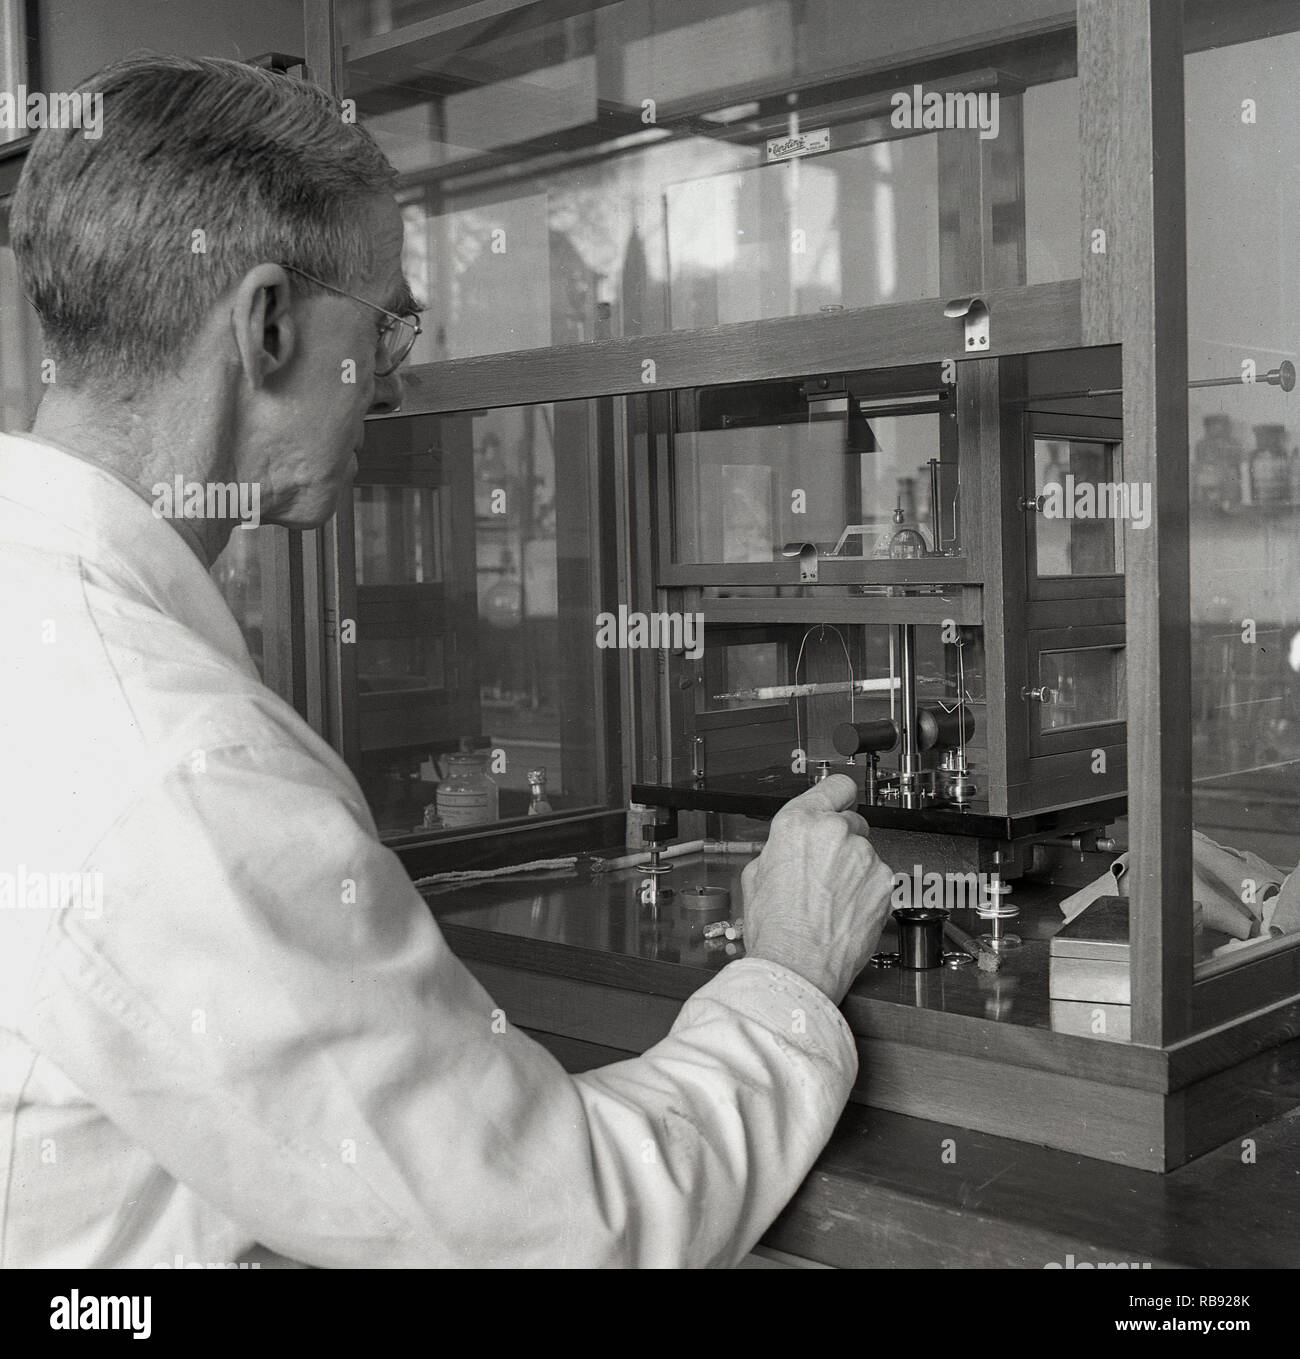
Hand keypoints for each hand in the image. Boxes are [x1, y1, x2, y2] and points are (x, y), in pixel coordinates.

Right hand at [739, 774, 893, 1003]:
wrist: (797, 966)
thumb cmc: (774, 928)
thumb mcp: (755, 875)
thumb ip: (780, 848)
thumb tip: (790, 847)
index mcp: (799, 823)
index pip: (835, 786)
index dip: (837, 796)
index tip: (840, 802)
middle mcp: (836, 833)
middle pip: (851, 822)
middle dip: (840, 842)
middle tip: (823, 872)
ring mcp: (865, 858)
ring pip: (865, 854)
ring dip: (854, 870)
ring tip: (831, 900)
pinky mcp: (885, 884)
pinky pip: (878, 880)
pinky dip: (867, 892)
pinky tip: (846, 911)